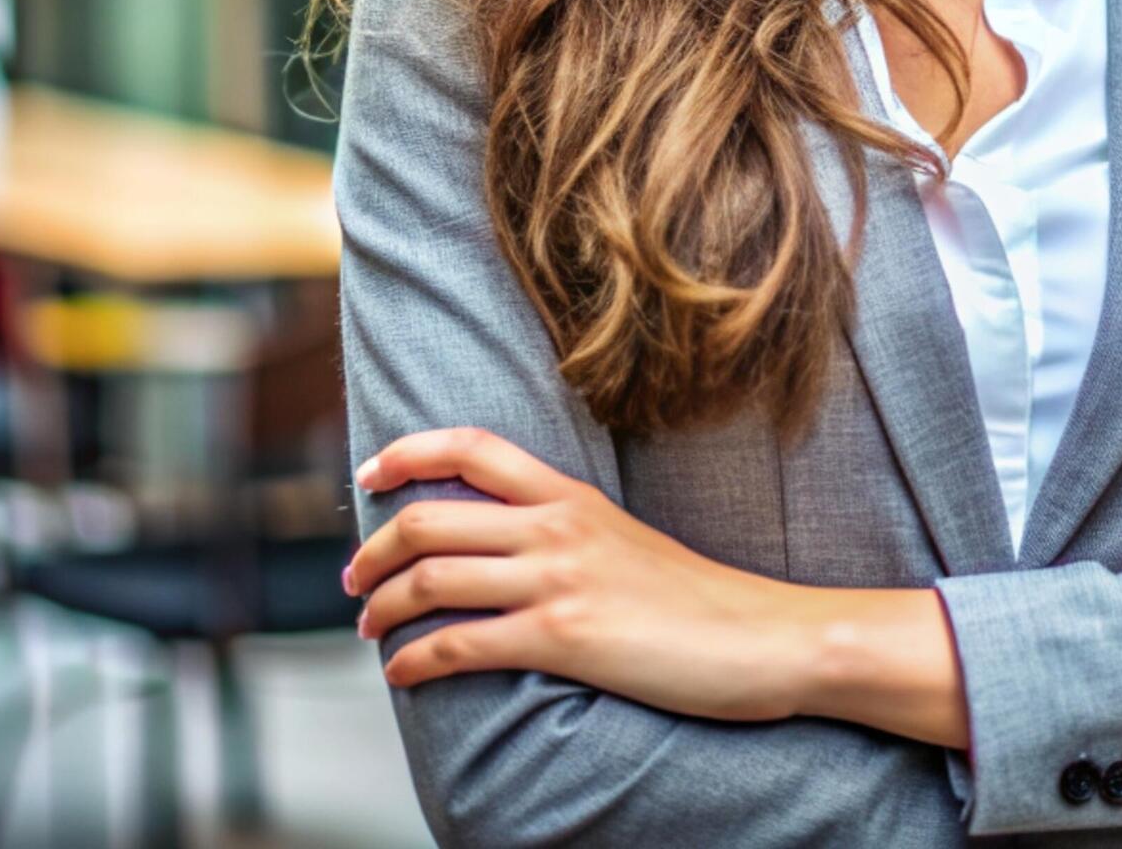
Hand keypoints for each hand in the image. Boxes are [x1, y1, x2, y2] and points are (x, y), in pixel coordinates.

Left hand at [346, 426, 847, 723]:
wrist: (766, 637)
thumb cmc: (702, 602)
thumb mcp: (627, 541)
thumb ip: (569, 535)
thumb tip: (509, 550)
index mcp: (573, 496)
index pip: (471, 447)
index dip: (406, 454)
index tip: (368, 475)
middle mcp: (558, 527)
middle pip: (430, 518)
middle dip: (373, 550)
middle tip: (355, 579)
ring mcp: (560, 580)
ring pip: (432, 578)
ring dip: (382, 608)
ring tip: (369, 628)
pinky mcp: (565, 637)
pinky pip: (460, 645)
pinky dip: (415, 660)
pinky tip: (403, 674)